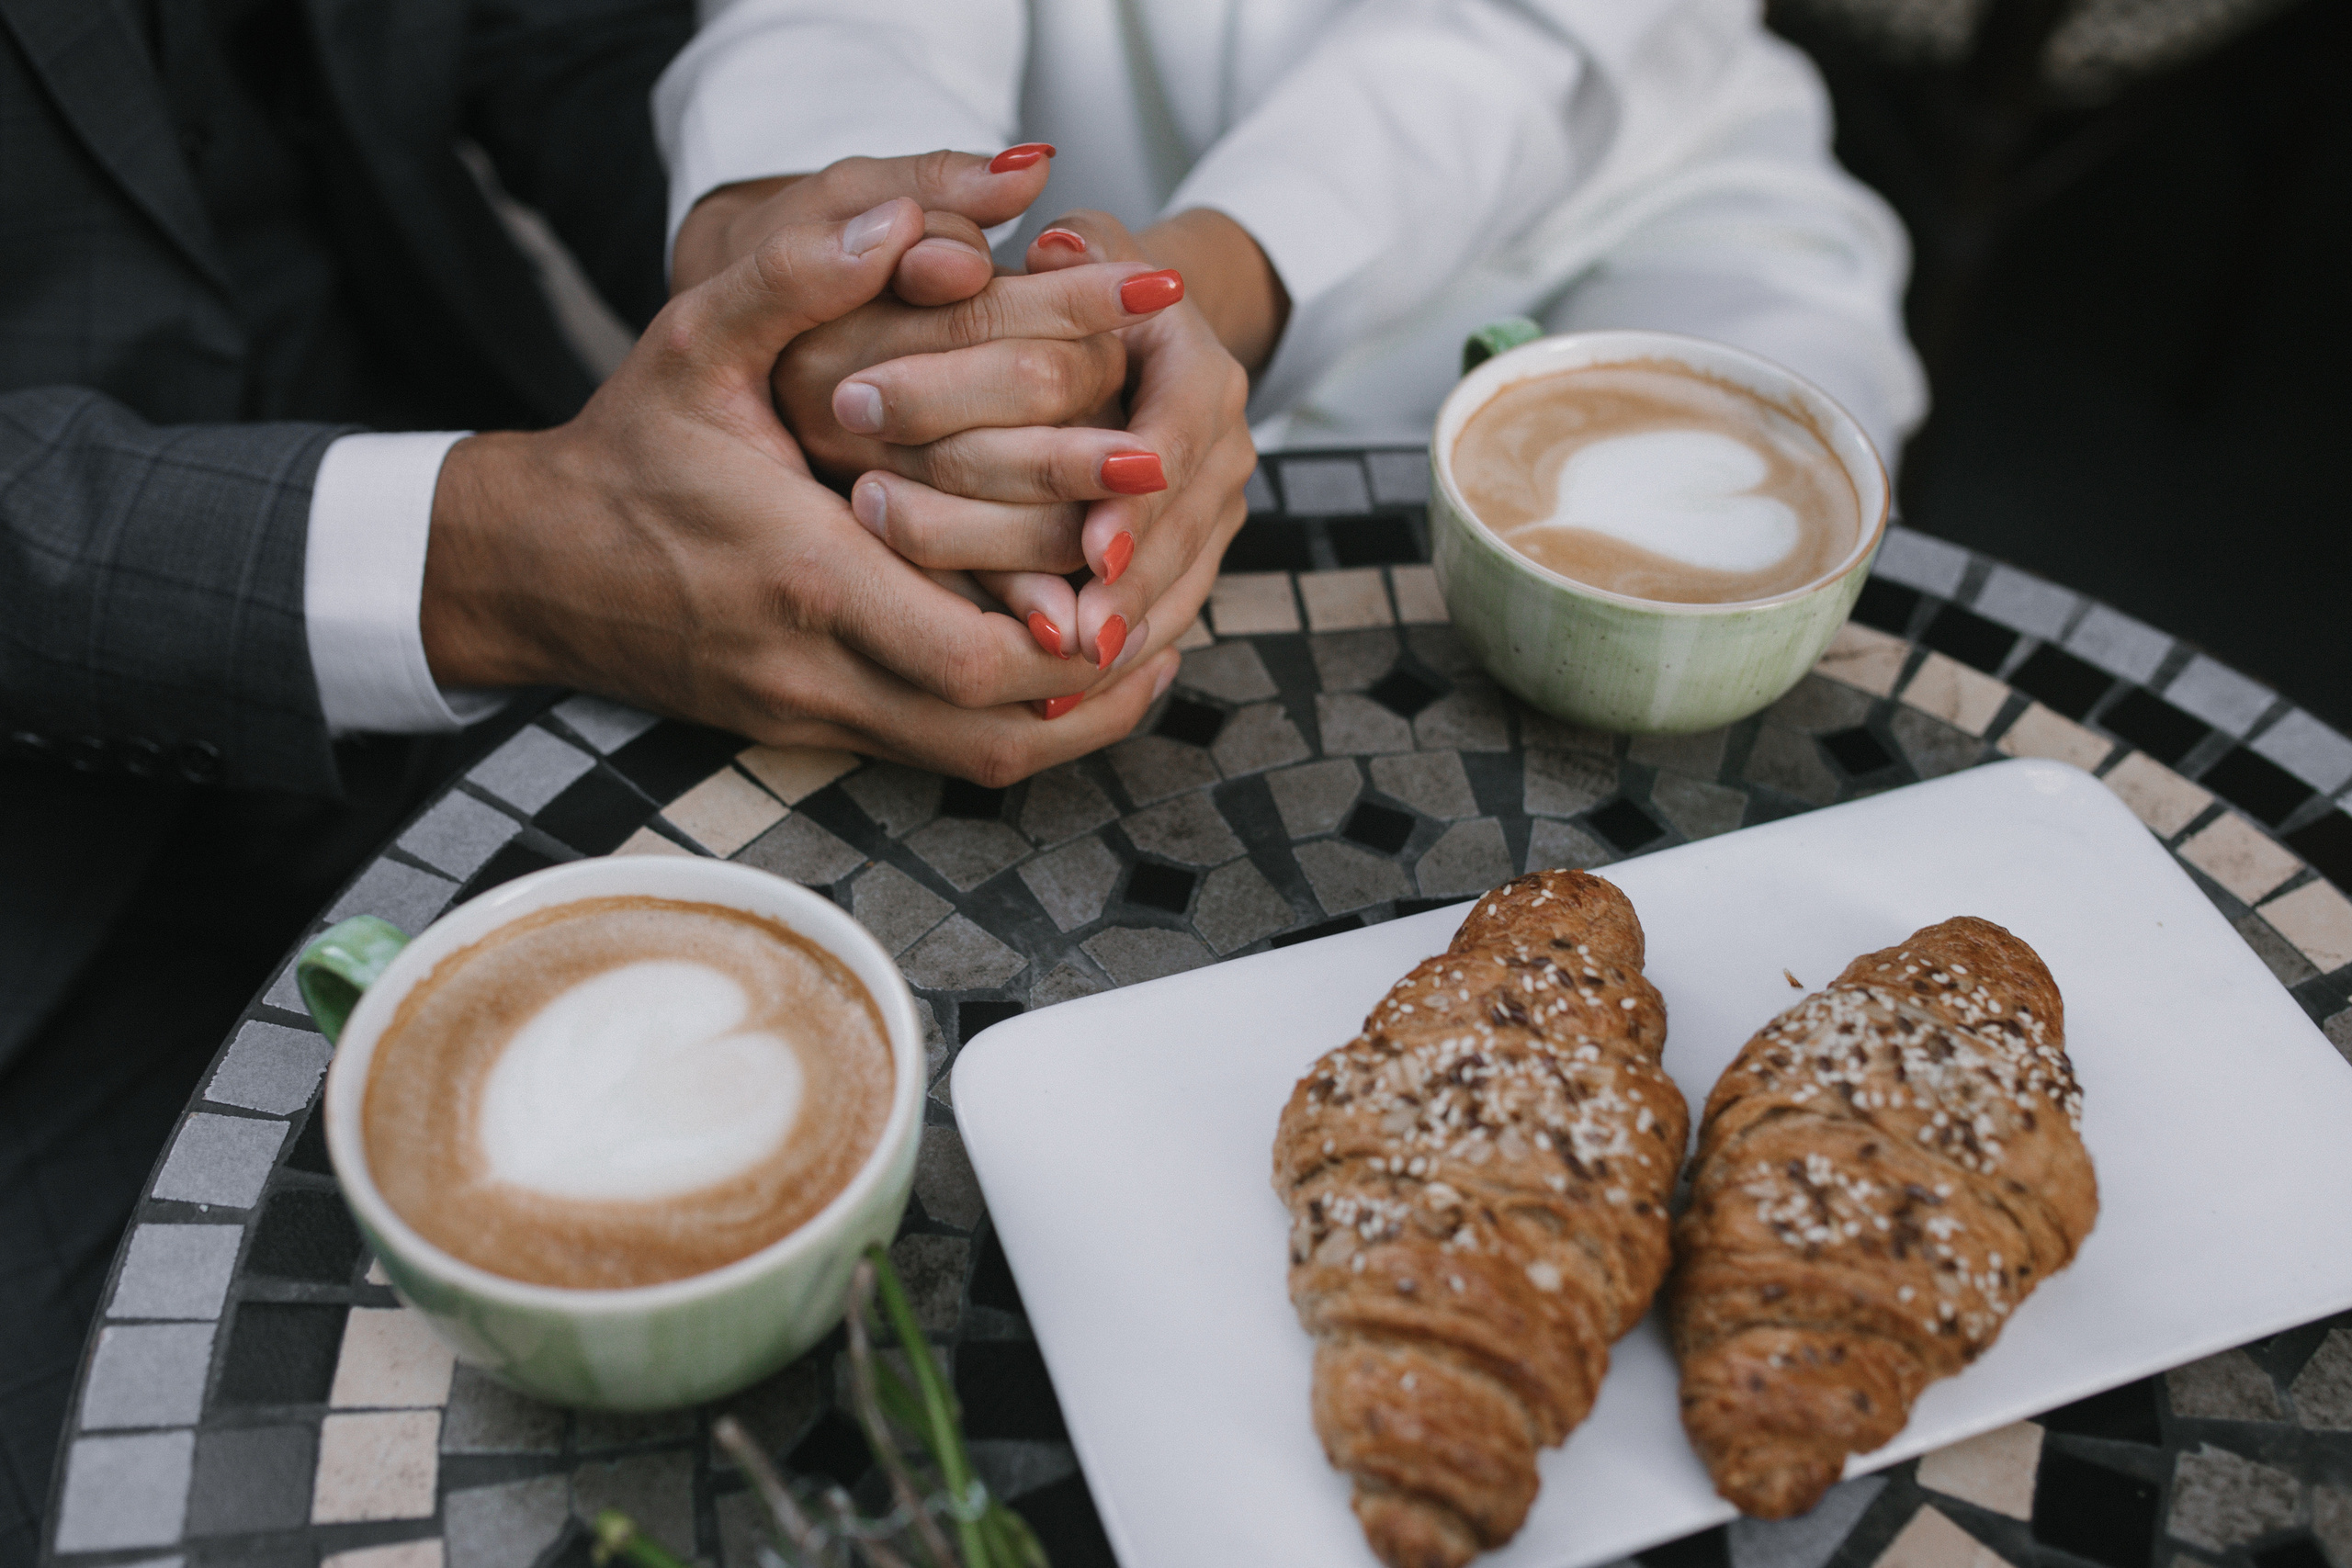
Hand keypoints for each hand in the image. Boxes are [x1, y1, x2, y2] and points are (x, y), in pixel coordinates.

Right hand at [418, 198, 1178, 784]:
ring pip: (976, 762)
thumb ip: (798, 275)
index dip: (1074, 634)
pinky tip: (1069, 667)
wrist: (530, 568)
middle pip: (996, 732)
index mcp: (803, 577)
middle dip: (1099, 689)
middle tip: (1170, 614)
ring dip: (1072, 720)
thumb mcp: (695, 342)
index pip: (971, 651)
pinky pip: (941, 754)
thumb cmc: (623, 451)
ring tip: (1147, 650)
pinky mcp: (812, 732)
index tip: (1139, 581)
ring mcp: (813, 715)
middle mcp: (816, 669)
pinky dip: (1018, 723)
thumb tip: (905, 217)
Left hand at [853, 207, 1253, 676]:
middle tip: (1061, 638)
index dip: (1137, 498)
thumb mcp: (1080, 248)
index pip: (1178, 441)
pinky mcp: (1192, 556)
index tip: (1093, 550)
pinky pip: (1165, 615)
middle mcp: (1224, 448)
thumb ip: (1063, 254)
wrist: (1142, 332)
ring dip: (1120, 635)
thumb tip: (1049, 249)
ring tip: (1060, 681)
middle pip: (1178, 530)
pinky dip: (1120, 656)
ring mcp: (1215, 510)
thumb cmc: (1087, 286)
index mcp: (1202, 369)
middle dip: (1120, 587)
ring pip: (1177, 585)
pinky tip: (1066, 695)